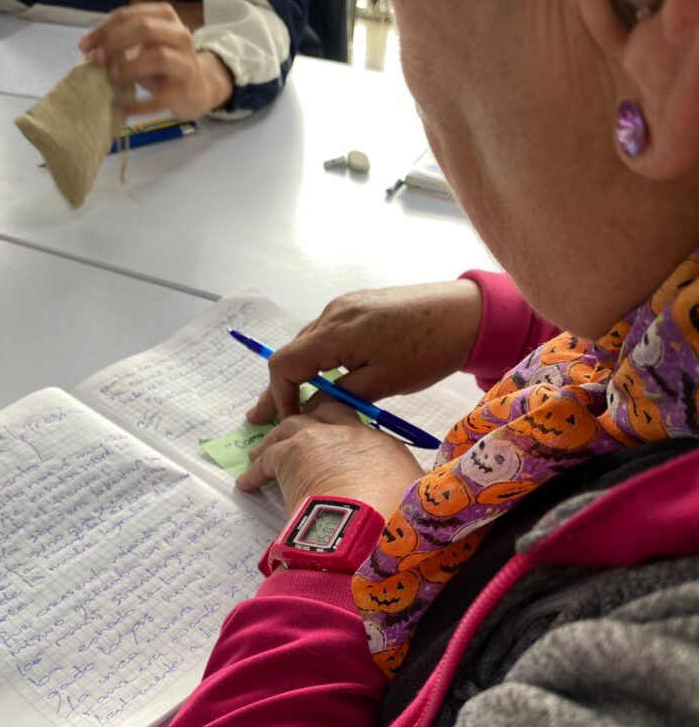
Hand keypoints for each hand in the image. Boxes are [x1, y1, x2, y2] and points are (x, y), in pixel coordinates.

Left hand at [78, 2, 232, 118]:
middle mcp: (180, 36)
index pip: (131, 15)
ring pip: (157, 56)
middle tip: (98, 59)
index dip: (104, 29)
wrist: (200, 88)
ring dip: (130, 66)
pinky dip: (138, 105)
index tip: (84, 45)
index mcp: (166, 18)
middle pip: (145, 30)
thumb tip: (89, 48)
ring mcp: (185, 64)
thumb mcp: (146, 46)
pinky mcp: (184, 92)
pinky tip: (120, 109)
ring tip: (112, 77)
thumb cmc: (166, 65)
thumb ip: (122, 42)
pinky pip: (160, 98)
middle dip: (116, 43)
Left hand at [236, 400, 423, 519]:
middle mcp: (348, 433)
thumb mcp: (414, 497)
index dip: (342, 431)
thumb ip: (405, 489)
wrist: (370, 521)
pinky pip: (266, 460)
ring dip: (275, 440)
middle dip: (308, 419)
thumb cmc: (398, 516)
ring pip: (289, 427)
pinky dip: (255, 471)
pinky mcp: (289, 456)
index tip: (334, 443)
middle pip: (322, 411)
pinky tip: (247, 484)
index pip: (358, 427)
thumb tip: (410, 499)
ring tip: (261, 456)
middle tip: (294, 434)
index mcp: (381, 444)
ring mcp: (317, 440)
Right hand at [246, 280, 482, 424]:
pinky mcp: (358, 306)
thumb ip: (340, 397)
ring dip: (298, 373)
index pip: (285, 363)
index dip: (278, 395)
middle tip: (260, 419)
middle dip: (278, 388)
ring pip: (308, 344)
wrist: (466, 313)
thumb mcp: (382, 383)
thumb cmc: (428, 350)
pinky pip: (326, 334)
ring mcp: (345, 306)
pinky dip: (316, 358)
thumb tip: (309, 412)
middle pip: (291, 353)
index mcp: (336, 331)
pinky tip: (319, 378)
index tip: (285, 420)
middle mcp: (333, 313)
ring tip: (288, 403)